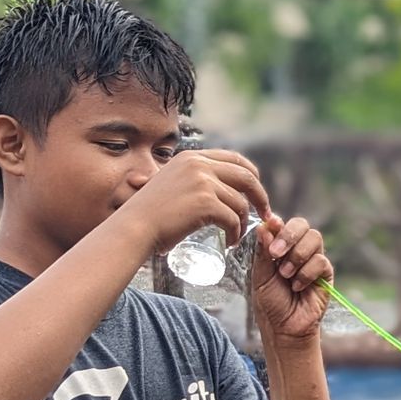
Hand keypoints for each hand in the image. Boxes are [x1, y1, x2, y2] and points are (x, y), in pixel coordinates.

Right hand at [115, 148, 268, 254]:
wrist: (134, 227)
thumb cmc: (151, 213)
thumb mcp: (171, 182)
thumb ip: (192, 179)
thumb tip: (216, 185)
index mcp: (192, 157)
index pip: (235, 159)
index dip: (252, 175)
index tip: (257, 192)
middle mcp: (199, 165)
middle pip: (247, 177)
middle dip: (260, 197)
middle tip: (265, 214)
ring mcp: (202, 182)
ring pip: (240, 203)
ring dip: (242, 222)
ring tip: (236, 235)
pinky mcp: (205, 203)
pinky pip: (233, 219)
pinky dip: (235, 233)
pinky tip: (230, 242)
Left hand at [249, 215, 332, 342]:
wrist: (284, 327)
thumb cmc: (271, 303)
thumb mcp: (260, 276)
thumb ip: (263, 251)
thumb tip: (264, 226)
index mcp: (280, 247)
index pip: (282, 224)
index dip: (277, 223)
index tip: (269, 226)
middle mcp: (298, 249)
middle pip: (302, 224)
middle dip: (288, 236)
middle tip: (275, 253)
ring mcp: (313, 260)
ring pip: (314, 238)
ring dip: (297, 256)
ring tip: (286, 275)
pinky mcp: (326, 273)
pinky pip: (320, 261)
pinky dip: (306, 273)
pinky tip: (297, 286)